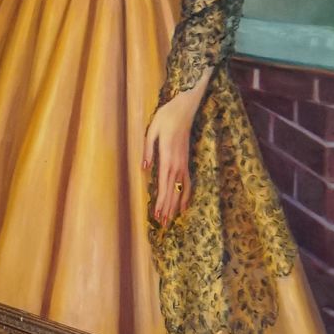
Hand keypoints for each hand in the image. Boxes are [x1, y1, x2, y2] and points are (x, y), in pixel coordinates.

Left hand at [143, 95, 195, 228]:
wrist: (185, 108)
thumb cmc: (166, 117)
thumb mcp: (152, 131)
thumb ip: (148, 150)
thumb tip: (145, 168)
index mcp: (168, 158)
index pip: (163, 184)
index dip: (161, 201)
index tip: (157, 215)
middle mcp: (177, 164)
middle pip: (172, 191)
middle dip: (167, 208)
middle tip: (163, 224)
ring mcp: (184, 163)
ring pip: (181, 189)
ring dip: (176, 205)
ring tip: (171, 220)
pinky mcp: (186, 161)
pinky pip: (188, 182)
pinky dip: (186, 195)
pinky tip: (184, 206)